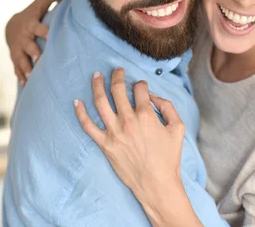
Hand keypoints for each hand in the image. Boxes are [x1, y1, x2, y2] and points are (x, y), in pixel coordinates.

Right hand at [5, 0, 67, 84]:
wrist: (11, 27)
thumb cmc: (31, 14)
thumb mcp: (39, 4)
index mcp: (31, 25)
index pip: (38, 28)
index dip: (44, 31)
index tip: (49, 35)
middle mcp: (23, 38)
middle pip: (28, 46)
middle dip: (33, 53)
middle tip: (39, 60)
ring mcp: (18, 49)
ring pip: (21, 60)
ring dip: (25, 68)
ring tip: (31, 78)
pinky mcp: (15, 58)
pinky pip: (17, 68)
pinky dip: (20, 76)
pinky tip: (25, 85)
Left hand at [74, 68, 197, 225]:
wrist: (156, 184)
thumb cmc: (168, 157)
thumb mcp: (178, 128)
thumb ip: (167, 106)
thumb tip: (153, 96)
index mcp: (146, 115)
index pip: (139, 89)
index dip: (141, 84)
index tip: (141, 86)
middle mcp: (128, 120)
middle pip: (117, 90)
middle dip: (117, 76)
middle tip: (117, 70)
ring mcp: (114, 132)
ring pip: (100, 102)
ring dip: (97, 85)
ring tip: (96, 76)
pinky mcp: (104, 144)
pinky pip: (87, 126)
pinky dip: (80, 113)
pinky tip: (76, 102)